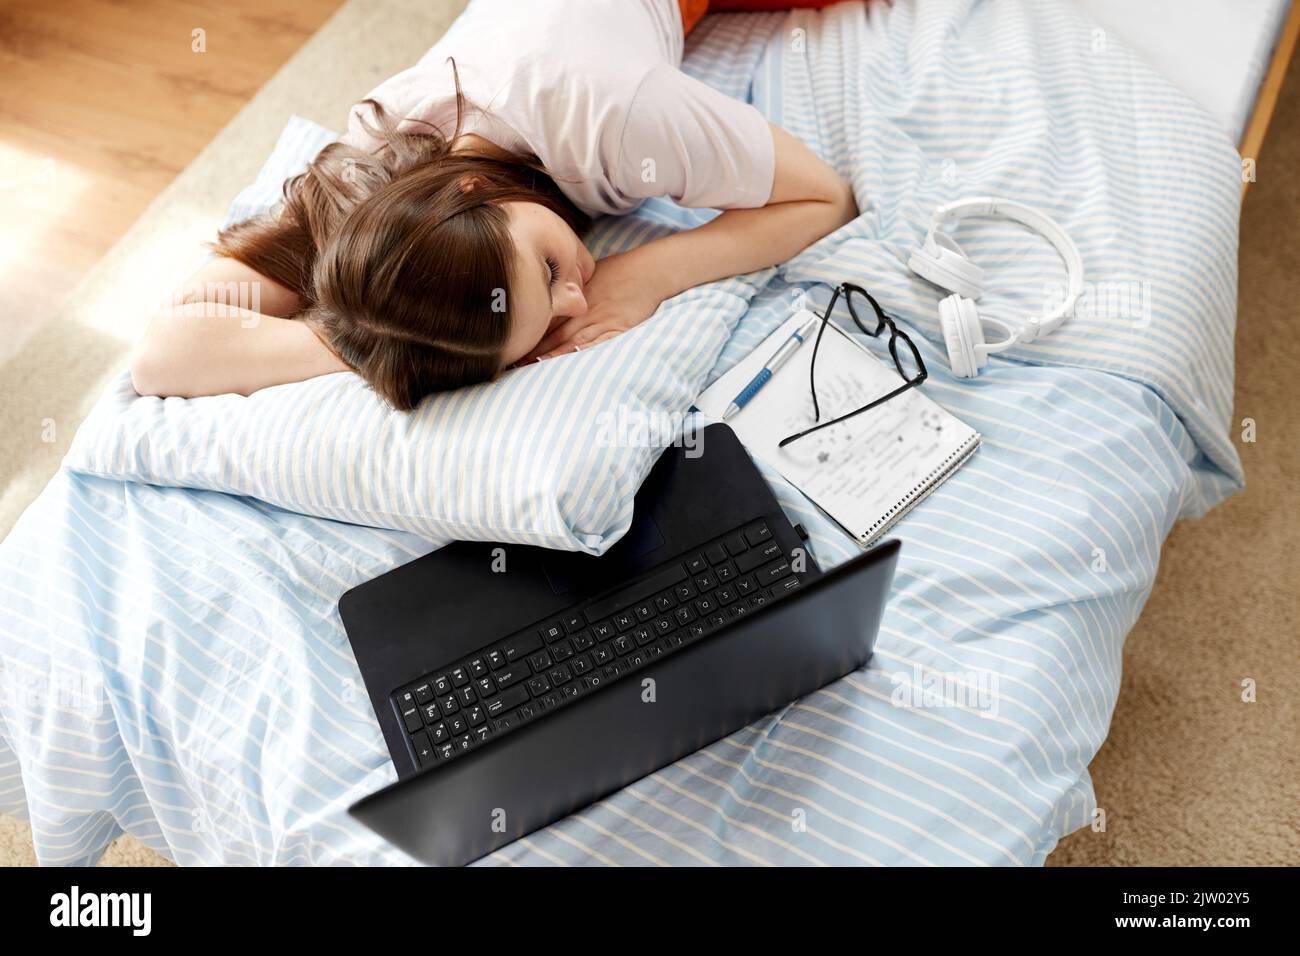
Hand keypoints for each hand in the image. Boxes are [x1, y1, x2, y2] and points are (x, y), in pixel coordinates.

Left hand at [519, 249, 666, 362]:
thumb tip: (545, 298)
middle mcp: (585, 310)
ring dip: (552, 354)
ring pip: (572, 340)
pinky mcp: (618, 329)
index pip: (546, 318)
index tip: (512, 344)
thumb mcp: (588, 276)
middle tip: (514, 362)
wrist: (648, 272)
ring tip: (532, 367)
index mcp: (575, 298)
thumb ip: (568, 289)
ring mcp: (601, 320)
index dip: (529, 332)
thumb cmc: (618, 272)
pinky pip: (598, 344)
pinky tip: (569, 361)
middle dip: (533, 350)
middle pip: (554, 333)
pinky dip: (582, 352)